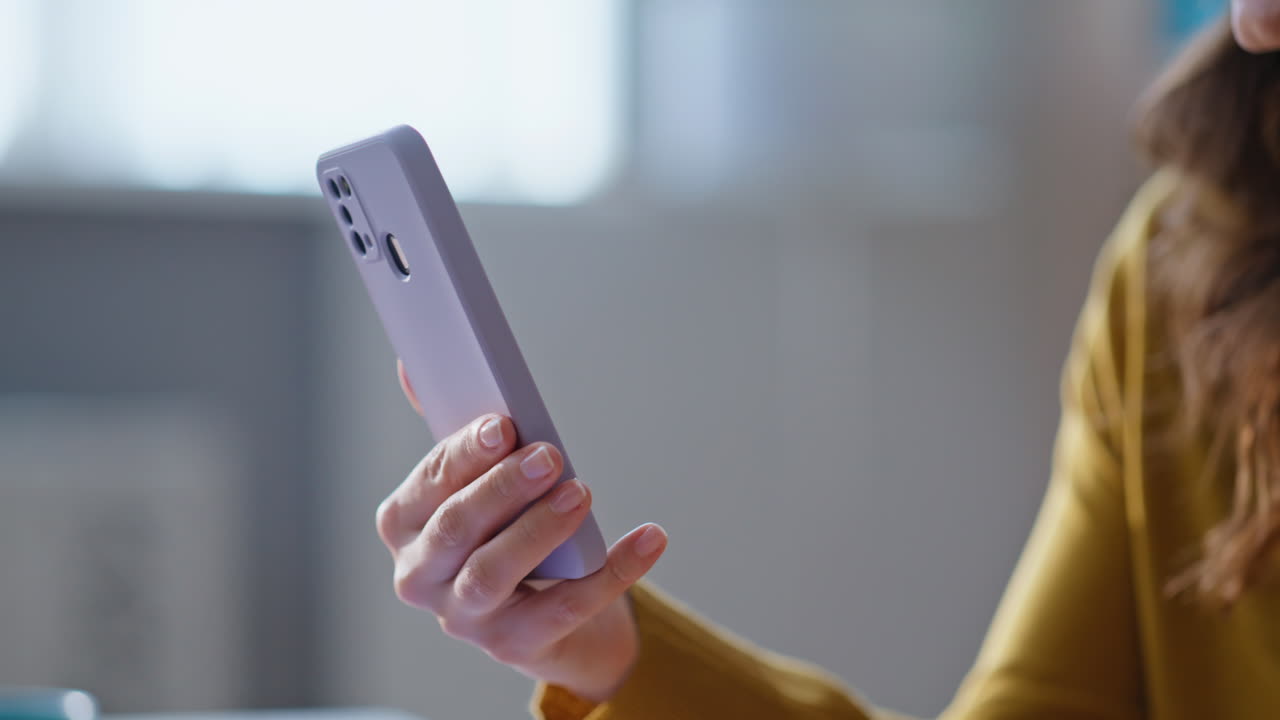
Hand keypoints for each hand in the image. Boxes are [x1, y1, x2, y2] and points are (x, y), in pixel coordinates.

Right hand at [378, 360, 667, 700]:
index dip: (463, 454)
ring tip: (581, 492)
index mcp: (405, 526)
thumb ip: (455, 436)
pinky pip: (566, 608)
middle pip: (454, 529)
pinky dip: (613, 572)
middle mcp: (420, 576)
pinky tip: (649, 538)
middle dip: (501, 487)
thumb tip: (416, 368)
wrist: (544, 619)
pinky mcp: (514, 645)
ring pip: (492, 573)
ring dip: (538, 529)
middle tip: (550, 454)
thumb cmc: (503, 533)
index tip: (504, 423)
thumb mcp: (476, 485)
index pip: (426, 486)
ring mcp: (464, 617)